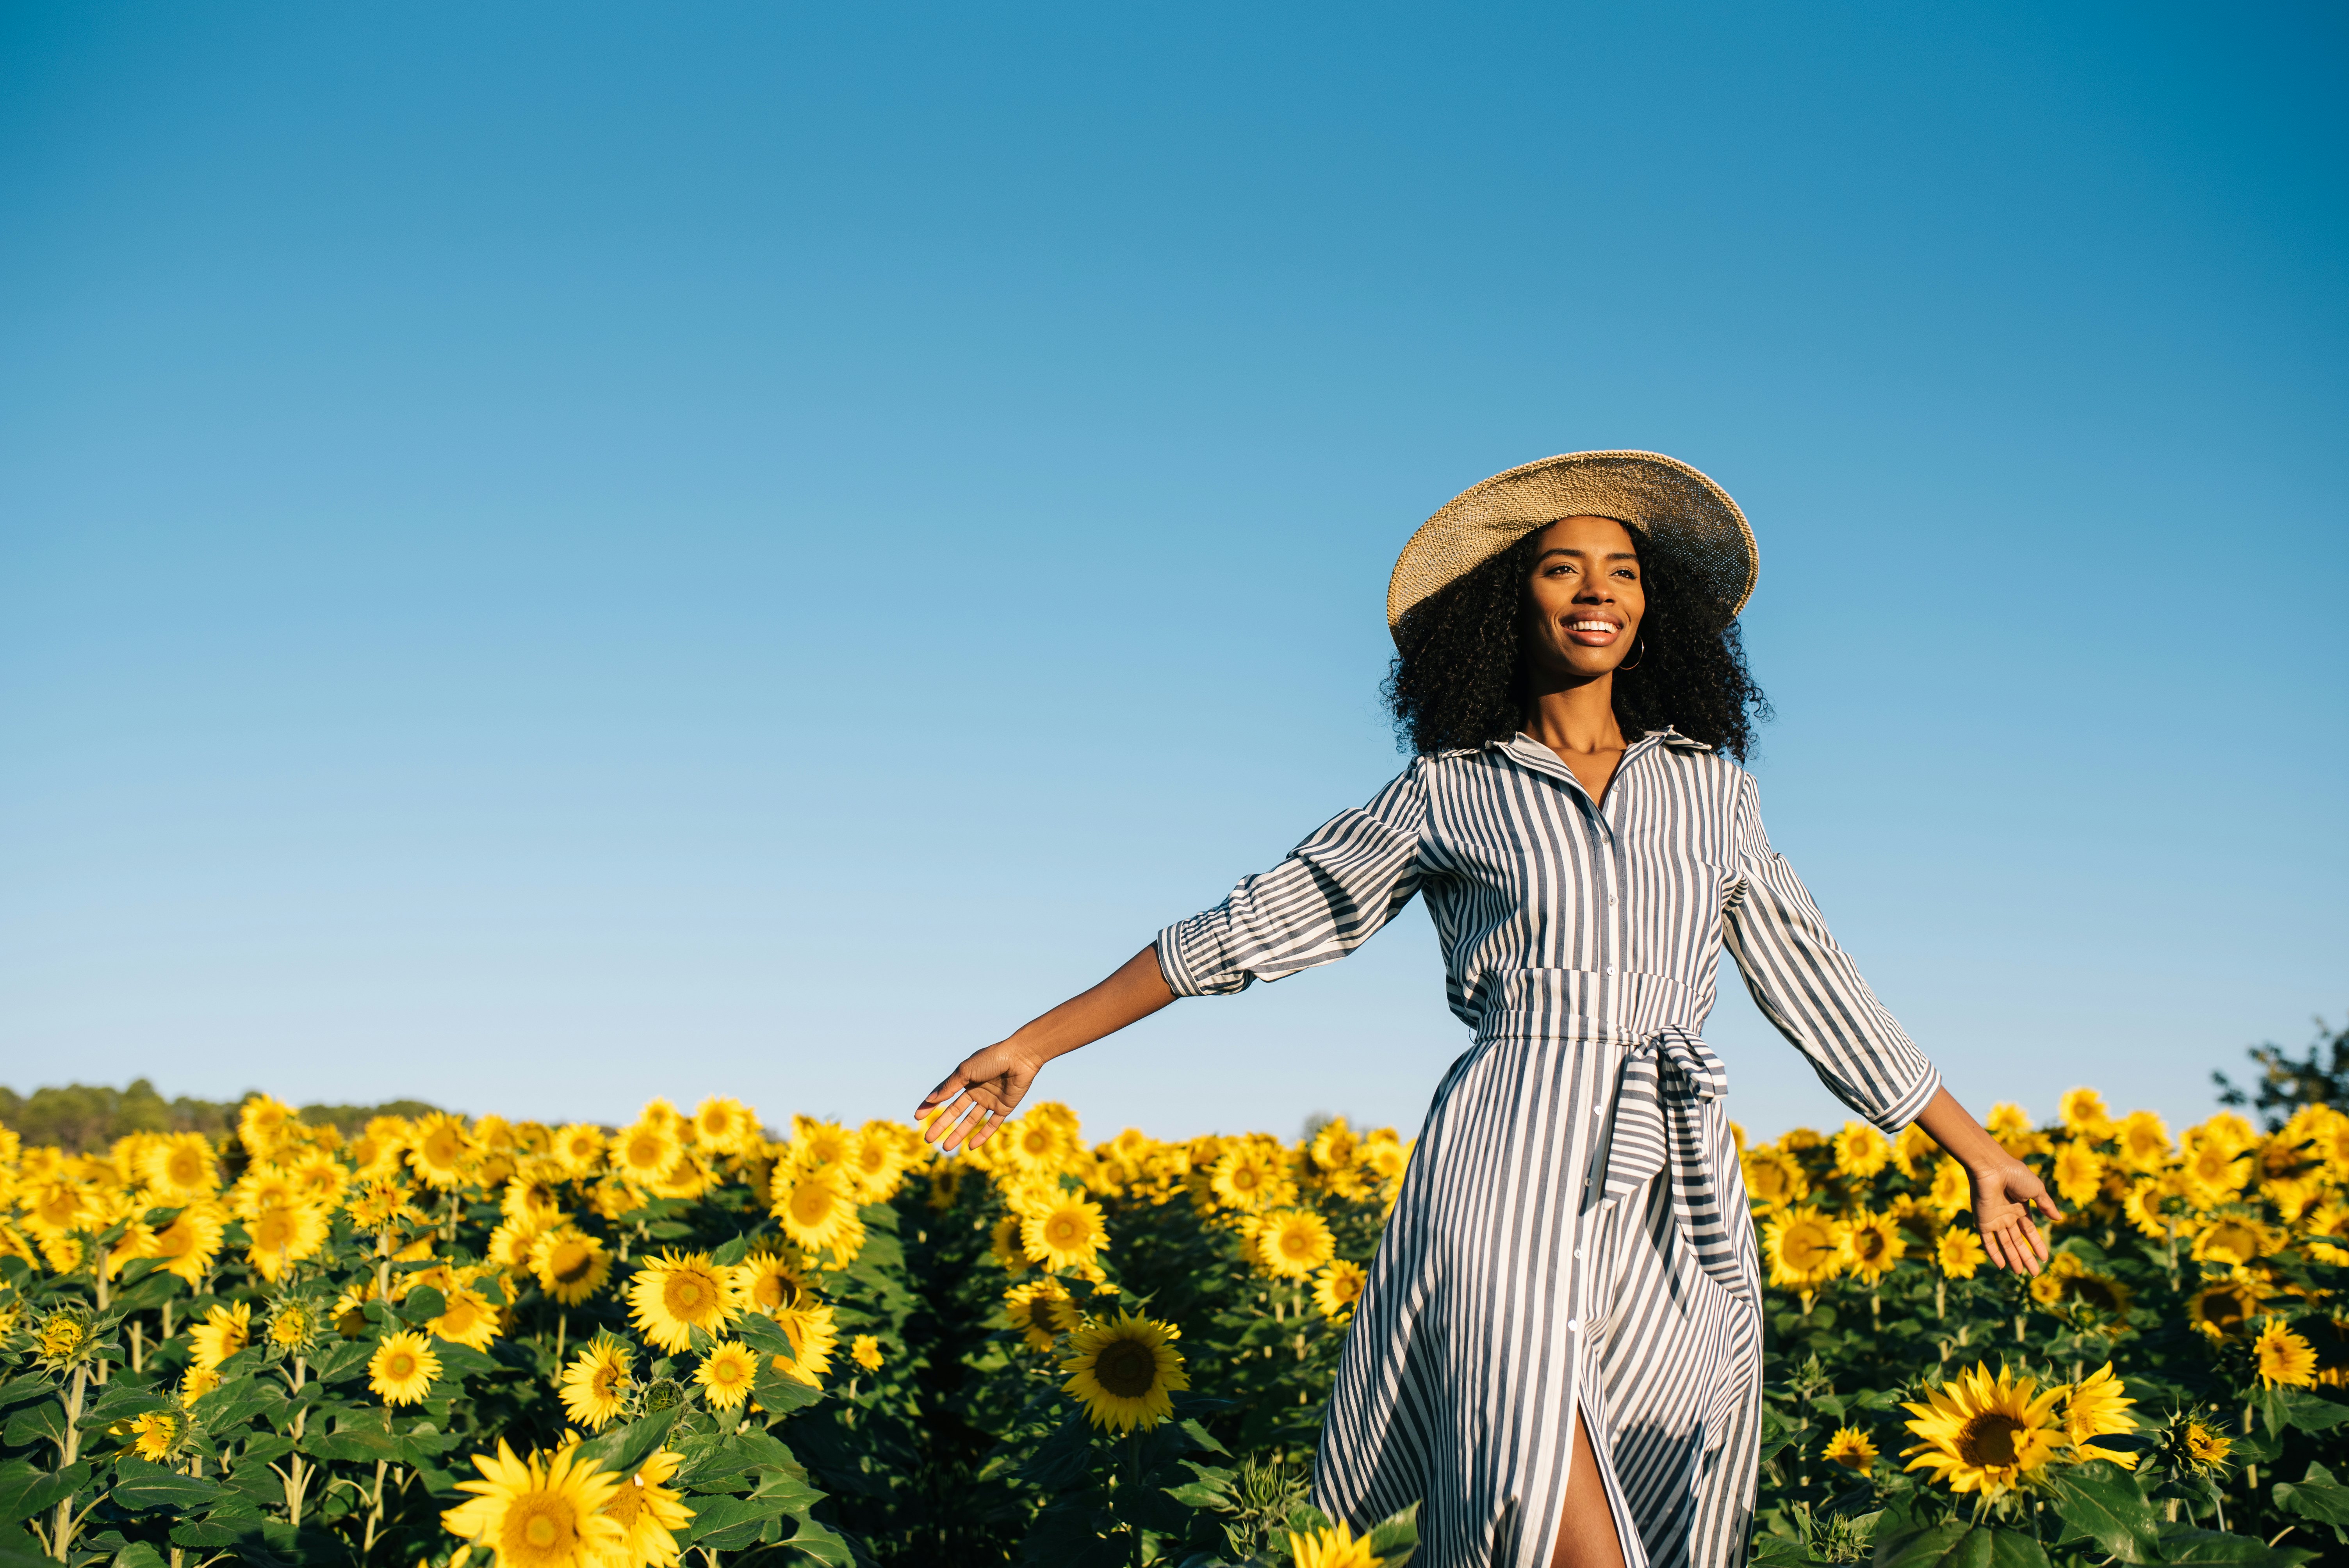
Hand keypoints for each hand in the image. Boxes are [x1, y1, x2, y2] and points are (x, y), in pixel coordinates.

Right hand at [914, 1040, 1045, 1154]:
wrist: (1021, 1057)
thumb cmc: (992, 1059)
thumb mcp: (966, 1071)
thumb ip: (949, 1086)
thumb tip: (930, 1099)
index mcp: (966, 1079)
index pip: (944, 1095)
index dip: (931, 1106)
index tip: (918, 1117)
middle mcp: (977, 1090)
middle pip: (955, 1111)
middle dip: (942, 1125)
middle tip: (929, 1139)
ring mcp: (990, 1100)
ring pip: (971, 1121)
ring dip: (959, 1134)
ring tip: (946, 1147)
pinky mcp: (1004, 1107)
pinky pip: (992, 1125)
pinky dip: (982, 1136)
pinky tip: (970, 1146)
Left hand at [1967, 1156, 2060, 1274]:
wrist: (1992, 1167)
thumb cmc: (2015, 1174)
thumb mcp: (2036, 1189)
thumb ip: (2046, 1205)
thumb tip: (2059, 1219)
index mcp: (2020, 1207)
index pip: (2030, 1231)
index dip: (2037, 1244)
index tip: (2045, 1259)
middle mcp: (2007, 1215)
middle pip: (2017, 1241)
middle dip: (2026, 1257)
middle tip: (2034, 1274)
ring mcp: (1994, 1219)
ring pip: (2005, 1244)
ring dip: (2013, 1258)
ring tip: (2020, 1273)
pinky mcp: (1982, 1221)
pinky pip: (1987, 1241)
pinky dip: (1994, 1253)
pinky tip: (2002, 1266)